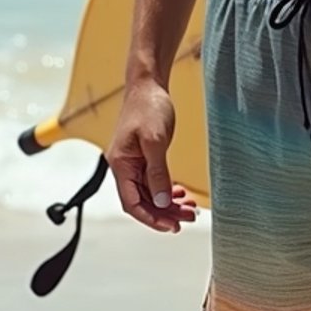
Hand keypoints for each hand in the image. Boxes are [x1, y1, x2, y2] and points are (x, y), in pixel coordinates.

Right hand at [107, 79, 199, 232]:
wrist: (148, 84)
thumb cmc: (147, 105)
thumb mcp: (155, 140)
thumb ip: (157, 172)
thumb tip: (162, 201)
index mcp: (121, 165)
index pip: (132, 203)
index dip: (151, 219)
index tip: (171, 226)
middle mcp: (124, 167)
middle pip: (143, 201)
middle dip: (165, 213)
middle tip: (188, 218)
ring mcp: (133, 162)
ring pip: (150, 193)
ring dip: (168, 203)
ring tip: (189, 208)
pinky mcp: (143, 156)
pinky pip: (153, 181)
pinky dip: (166, 190)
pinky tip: (179, 193)